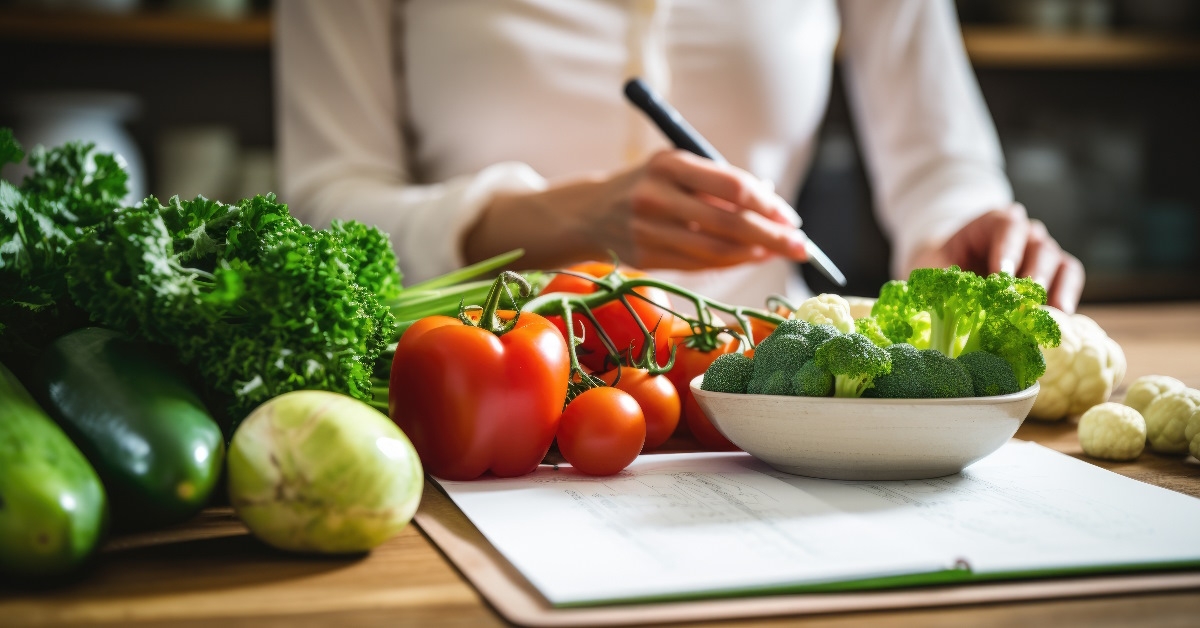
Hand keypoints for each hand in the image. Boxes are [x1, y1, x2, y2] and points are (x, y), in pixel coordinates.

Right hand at [464, 150, 806, 270]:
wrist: (586, 213)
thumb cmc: (646, 185)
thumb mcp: (675, 169)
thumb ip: (717, 183)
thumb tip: (770, 202)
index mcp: (668, 164)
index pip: (731, 186)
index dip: (767, 205)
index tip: (792, 217)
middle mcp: (656, 196)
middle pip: (728, 222)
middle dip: (771, 236)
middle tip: (802, 247)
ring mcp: (648, 231)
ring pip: (715, 249)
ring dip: (754, 254)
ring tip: (779, 253)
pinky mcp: (646, 258)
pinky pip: (698, 264)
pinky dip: (730, 263)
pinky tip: (751, 259)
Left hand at [907, 204, 1084, 311]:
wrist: (950, 280)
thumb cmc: (941, 270)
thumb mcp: (934, 269)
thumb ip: (944, 278)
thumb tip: (951, 298)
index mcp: (994, 223)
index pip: (1009, 225)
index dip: (1007, 249)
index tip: (1001, 275)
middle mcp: (1025, 234)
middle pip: (1039, 247)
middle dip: (1033, 275)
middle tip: (1024, 301)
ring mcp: (1043, 254)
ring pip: (1059, 263)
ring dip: (1052, 289)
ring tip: (1042, 314)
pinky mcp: (1055, 275)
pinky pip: (1070, 279)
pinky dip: (1068, 295)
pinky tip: (1060, 317)